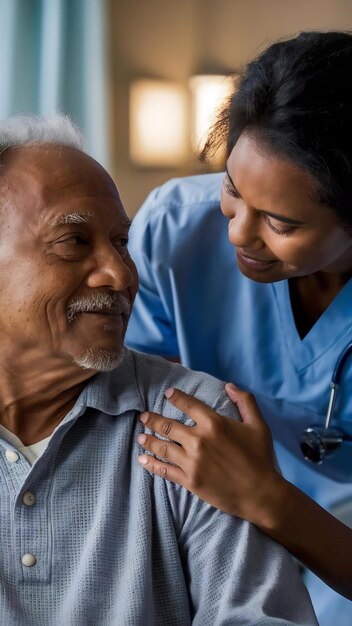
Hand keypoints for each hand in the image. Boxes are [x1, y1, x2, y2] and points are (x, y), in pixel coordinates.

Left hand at [137, 384, 282, 524]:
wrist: (260, 494)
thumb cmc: (260, 458)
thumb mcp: (258, 425)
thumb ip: (245, 401)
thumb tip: (229, 385)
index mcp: (214, 423)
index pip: (188, 405)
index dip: (176, 398)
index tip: (167, 394)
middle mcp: (199, 440)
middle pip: (168, 426)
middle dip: (152, 420)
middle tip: (143, 416)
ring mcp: (191, 461)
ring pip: (162, 447)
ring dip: (148, 440)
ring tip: (139, 437)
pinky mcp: (189, 480)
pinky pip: (165, 470)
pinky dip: (151, 464)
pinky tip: (142, 459)